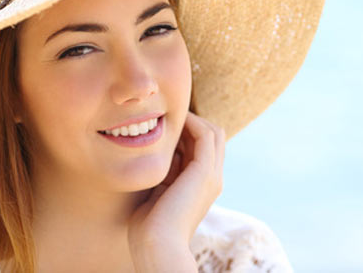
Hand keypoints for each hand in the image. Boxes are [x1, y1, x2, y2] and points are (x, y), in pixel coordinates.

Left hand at [127, 111, 225, 249]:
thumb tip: (157, 155)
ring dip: (193, 120)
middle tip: (167, 118)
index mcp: (202, 186)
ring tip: (170, 116)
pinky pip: (205, 135)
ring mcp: (211, 175)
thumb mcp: (158, 194)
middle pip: (213, 137)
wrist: (157, 247)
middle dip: (193, 123)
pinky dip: (192, 123)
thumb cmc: (150, 228)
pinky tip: (173, 122)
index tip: (163, 127)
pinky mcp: (204, 172)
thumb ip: (163, 175)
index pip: (203, 149)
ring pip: (213, 132)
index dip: (186, 133)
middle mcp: (212, 179)